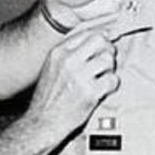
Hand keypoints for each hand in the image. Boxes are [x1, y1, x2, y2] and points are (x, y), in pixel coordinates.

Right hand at [24, 28, 119, 147]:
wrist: (42, 122)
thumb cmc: (48, 97)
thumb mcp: (52, 67)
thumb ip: (69, 53)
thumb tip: (96, 39)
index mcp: (58, 52)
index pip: (86, 32)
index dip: (100, 37)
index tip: (105, 44)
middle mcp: (68, 60)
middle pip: (100, 40)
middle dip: (108, 49)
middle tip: (106, 61)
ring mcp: (79, 76)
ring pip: (108, 59)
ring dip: (110, 69)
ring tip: (102, 77)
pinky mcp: (90, 92)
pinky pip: (112, 80)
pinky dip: (112, 85)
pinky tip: (103, 90)